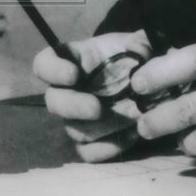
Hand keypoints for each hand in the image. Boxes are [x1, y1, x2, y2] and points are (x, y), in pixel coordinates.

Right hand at [32, 30, 152, 161]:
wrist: (150, 83)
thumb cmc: (137, 57)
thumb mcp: (142, 43)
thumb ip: (141, 42)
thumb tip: (139, 48)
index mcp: (74, 60)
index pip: (45, 64)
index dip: (52, 70)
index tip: (73, 75)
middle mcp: (70, 90)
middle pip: (54, 102)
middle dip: (74, 107)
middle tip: (97, 109)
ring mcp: (78, 118)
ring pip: (75, 129)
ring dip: (101, 127)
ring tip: (131, 118)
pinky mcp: (92, 140)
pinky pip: (88, 152)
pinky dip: (108, 148)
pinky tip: (132, 136)